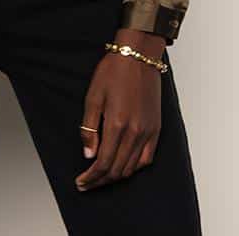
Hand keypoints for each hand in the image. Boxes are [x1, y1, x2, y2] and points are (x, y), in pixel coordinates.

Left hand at [75, 29, 164, 190]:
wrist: (139, 55)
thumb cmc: (115, 70)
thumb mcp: (93, 96)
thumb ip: (89, 128)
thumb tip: (88, 154)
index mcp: (117, 124)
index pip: (103, 163)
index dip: (90, 177)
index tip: (81, 182)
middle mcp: (135, 132)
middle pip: (117, 170)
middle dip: (100, 180)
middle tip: (87, 183)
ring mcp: (148, 131)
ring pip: (132, 168)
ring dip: (116, 176)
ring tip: (101, 177)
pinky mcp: (156, 128)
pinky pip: (147, 158)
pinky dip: (134, 168)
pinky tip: (124, 167)